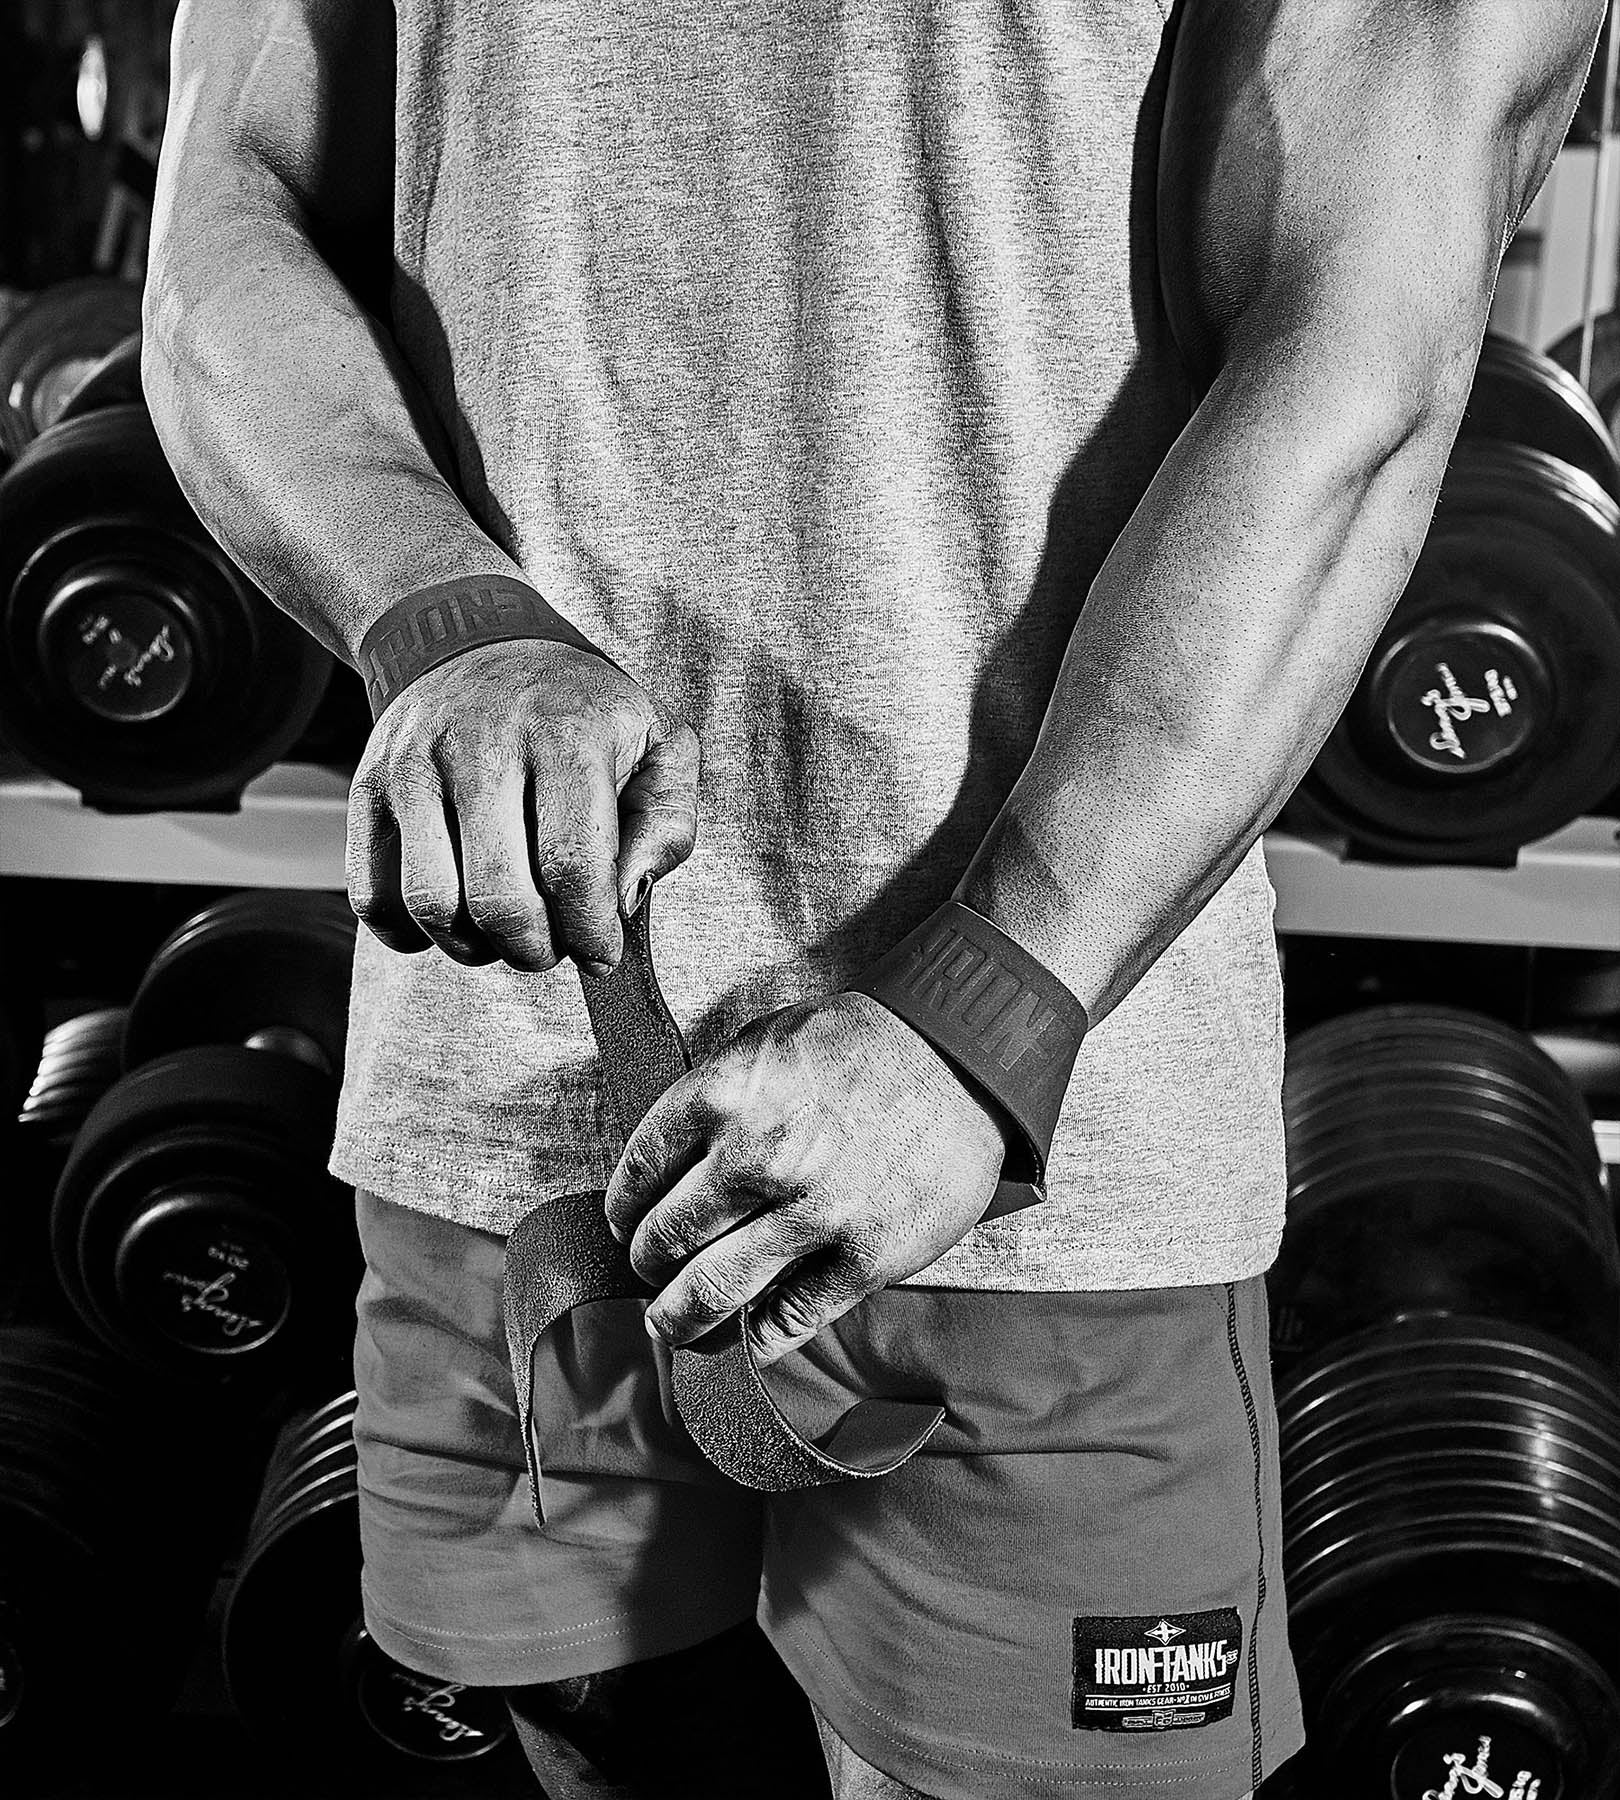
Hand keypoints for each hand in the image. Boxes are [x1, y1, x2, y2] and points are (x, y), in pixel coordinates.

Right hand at [346, 639, 699, 971]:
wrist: (480, 642)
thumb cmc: (579, 712)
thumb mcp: (658, 745)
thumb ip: (666, 825)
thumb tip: (623, 900)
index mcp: (566, 732)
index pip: (573, 865)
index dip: (590, 931)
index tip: (600, 953)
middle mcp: (481, 742)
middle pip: (499, 897)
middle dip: (534, 949)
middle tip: (552, 944)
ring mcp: (414, 764)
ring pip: (431, 904)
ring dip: (473, 948)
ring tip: (504, 934)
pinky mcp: (368, 787)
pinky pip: (372, 895)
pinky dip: (410, 933)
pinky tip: (454, 916)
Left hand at [604, 992, 1005, 1363]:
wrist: (962, 1057)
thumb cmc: (863, 1045)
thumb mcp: (766, 1042)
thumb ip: (711, 1102)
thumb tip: (667, 1167)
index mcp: (722, 1095)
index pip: (638, 1174)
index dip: (623, 1210)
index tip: (627, 1224)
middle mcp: (756, 1157)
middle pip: (664, 1240)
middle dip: (647, 1266)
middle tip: (650, 1274)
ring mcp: (811, 1213)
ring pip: (710, 1293)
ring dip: (678, 1320)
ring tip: (672, 1326)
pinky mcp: (863, 1258)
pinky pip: (788, 1320)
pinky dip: (759, 1336)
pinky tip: (749, 1334)